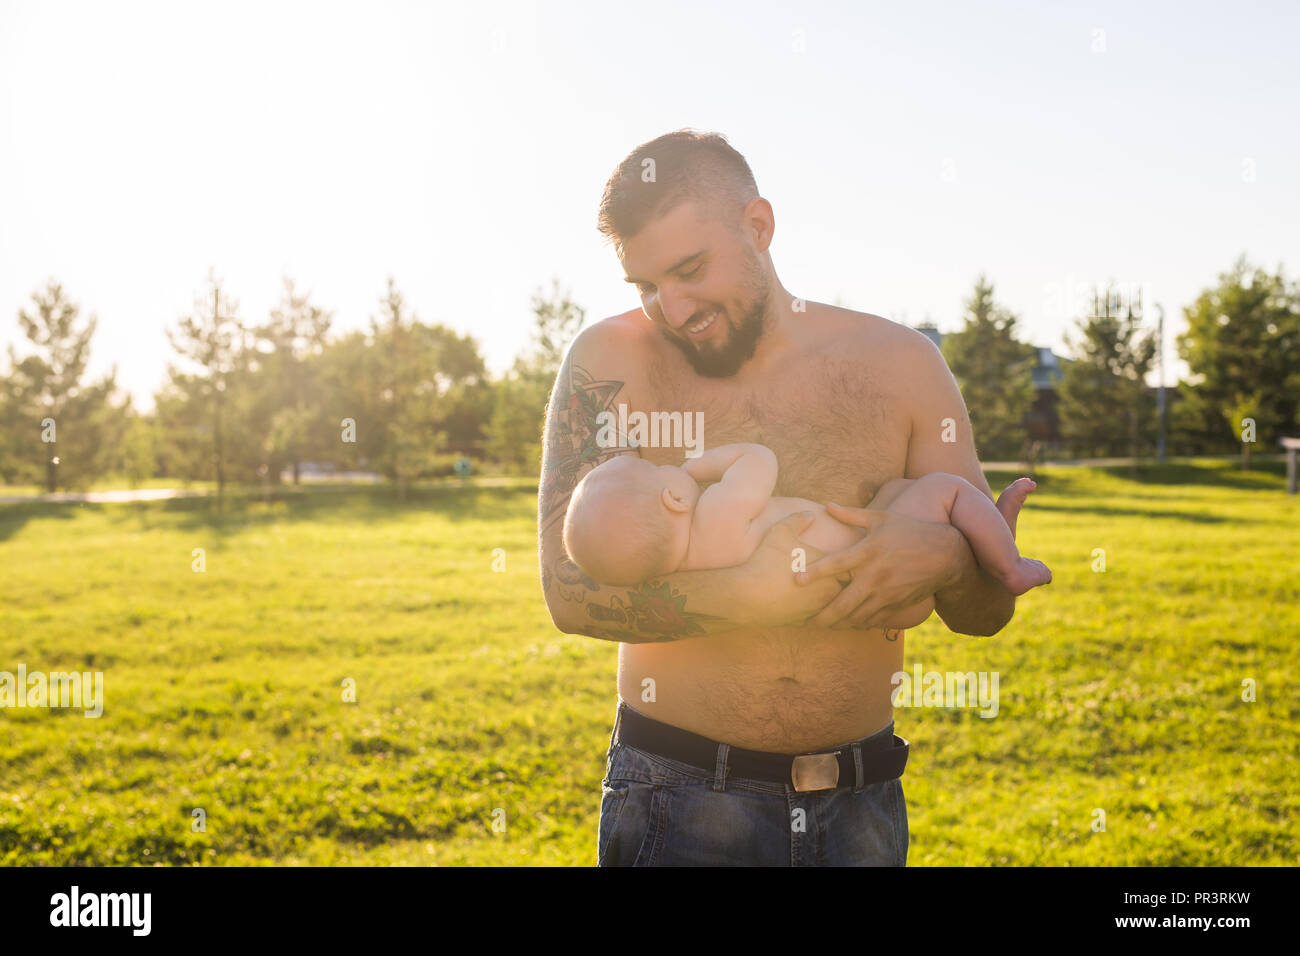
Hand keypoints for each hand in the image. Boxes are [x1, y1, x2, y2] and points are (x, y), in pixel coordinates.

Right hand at [737, 512, 841, 626]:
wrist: (748, 594)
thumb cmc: (766, 560)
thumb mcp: (781, 531)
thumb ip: (798, 519)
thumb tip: (810, 514)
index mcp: (831, 567)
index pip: (855, 567)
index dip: (852, 564)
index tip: (848, 561)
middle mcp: (831, 590)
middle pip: (852, 589)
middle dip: (850, 585)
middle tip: (851, 579)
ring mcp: (820, 609)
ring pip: (841, 607)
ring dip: (839, 602)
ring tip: (840, 597)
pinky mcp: (808, 623)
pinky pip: (825, 621)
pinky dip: (826, 616)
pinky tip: (822, 611)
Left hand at [795, 502, 961, 629]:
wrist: (946, 554)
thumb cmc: (910, 531)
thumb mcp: (882, 518)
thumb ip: (852, 514)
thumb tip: (827, 505)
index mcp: (870, 550)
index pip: (838, 564)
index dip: (816, 572)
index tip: (797, 579)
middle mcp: (877, 574)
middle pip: (844, 601)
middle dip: (822, 614)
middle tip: (804, 620)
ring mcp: (888, 593)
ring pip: (857, 616)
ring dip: (837, 623)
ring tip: (819, 625)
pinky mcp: (897, 604)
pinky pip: (873, 619)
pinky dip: (857, 623)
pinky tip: (845, 625)